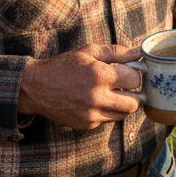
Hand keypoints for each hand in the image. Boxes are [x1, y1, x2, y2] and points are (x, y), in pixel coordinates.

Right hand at [18, 44, 142, 130]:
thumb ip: (116, 52)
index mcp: (100, 76)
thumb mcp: (89, 52)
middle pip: (135, 103)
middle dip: (134, 93)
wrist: (37, 88)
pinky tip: (98, 101)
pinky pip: (108, 119)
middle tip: (126, 86)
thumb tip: (139, 52)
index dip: (135, 74)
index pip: (135, 79)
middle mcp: (97, 97)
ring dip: (123, 104)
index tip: (130, 71)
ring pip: (123, 114)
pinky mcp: (87, 124)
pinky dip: (108, 111)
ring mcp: (92, 114)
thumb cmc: (64, 66)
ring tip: (112, 93)